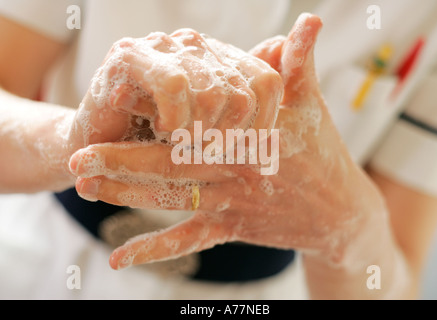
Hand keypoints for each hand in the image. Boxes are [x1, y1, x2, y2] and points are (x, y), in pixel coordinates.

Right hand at [65, 28, 282, 153]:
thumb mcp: (213, 137)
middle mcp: (197, 47)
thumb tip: (278, 117)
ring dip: (198, 134)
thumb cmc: (162, 144)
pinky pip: (175, 85)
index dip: (264, 122)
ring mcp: (164, 47)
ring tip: (180, 144)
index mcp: (221, 60)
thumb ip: (249, 120)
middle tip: (205, 154)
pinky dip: (175, 119)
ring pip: (212, 92)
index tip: (250, 152)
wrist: (102, 148)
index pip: (267, 81)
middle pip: (241, 92)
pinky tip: (164, 131)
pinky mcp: (130, 56)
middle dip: (227, 138)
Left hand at [69, 14, 385, 269]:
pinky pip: (191, 240)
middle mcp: (237, 172)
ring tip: (86, 187)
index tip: (117, 108)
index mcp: (253, 135)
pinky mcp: (232, 228)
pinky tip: (120, 258)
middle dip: (123, 163)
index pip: (198, 125)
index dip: (157, 119)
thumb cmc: (323, 151)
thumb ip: (299, 64)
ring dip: (128, 196)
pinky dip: (156, 249)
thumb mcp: (312, 105)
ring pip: (174, 201)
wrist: (339, 213)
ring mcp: (233, 204)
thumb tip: (307, 22)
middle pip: (173, 168)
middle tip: (79, 159)